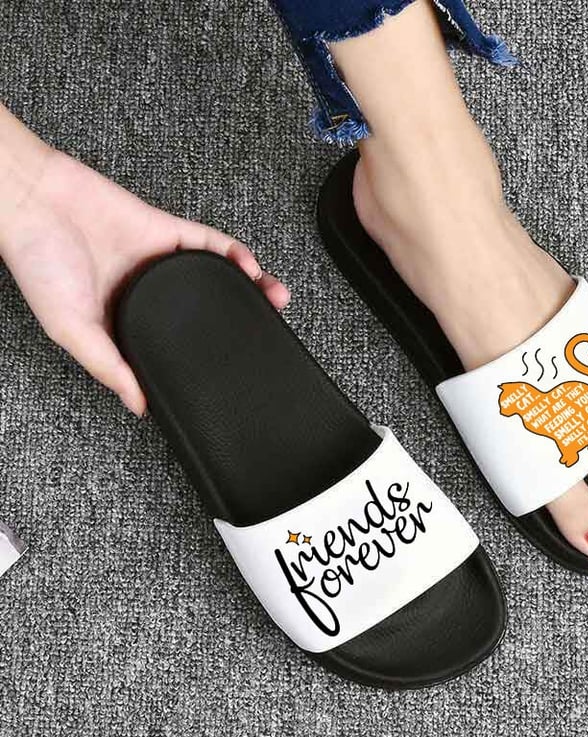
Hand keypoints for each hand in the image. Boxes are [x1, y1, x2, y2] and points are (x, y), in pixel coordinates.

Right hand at [0, 113, 289, 416]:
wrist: (33, 201)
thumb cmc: (39, 264)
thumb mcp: (71, 330)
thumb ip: (108, 366)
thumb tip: (139, 405)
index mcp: (127, 318)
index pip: (175, 341)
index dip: (204, 352)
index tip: (231, 366)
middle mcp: (150, 291)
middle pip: (206, 308)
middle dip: (240, 319)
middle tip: (269, 331)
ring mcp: (162, 261)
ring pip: (216, 276)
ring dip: (248, 286)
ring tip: (275, 300)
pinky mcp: (166, 230)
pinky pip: (209, 242)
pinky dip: (233, 253)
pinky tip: (249, 266)